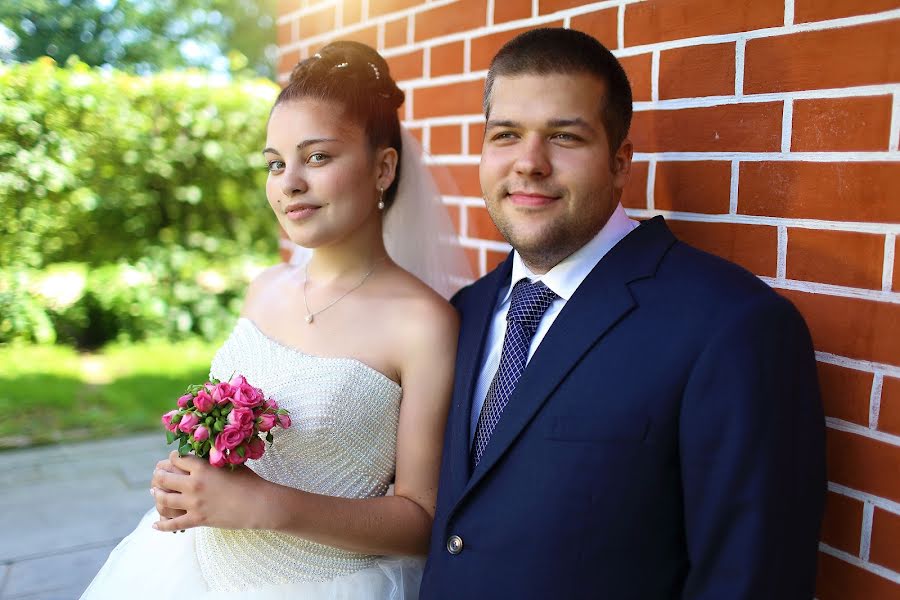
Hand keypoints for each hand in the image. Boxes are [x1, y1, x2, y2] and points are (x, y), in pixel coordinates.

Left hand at [150, 451, 266, 531]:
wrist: (258, 504)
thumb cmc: (249, 481)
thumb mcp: (230, 464)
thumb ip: (212, 461)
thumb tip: (202, 457)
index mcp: (202, 468)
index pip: (177, 459)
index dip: (172, 457)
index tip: (172, 458)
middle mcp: (194, 484)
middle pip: (165, 478)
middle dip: (158, 475)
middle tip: (157, 474)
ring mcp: (194, 504)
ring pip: (164, 499)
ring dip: (157, 494)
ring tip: (155, 492)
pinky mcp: (197, 520)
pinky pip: (173, 524)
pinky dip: (162, 525)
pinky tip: (155, 524)